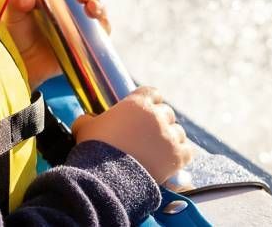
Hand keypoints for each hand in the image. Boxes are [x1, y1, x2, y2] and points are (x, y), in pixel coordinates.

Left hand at [1, 0, 108, 86]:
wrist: (23, 64)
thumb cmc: (18, 35)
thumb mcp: (14, 14)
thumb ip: (17, 1)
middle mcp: (73, 10)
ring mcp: (81, 26)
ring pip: (98, 10)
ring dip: (98, 4)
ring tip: (90, 5)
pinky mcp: (87, 43)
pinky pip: (102, 32)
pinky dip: (103, 24)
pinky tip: (96, 20)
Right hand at [71, 86, 193, 183]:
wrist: (106, 177)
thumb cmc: (94, 150)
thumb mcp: (85, 128)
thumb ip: (88, 119)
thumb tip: (87, 120)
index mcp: (137, 103)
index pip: (152, 93)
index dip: (149, 101)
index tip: (145, 111)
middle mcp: (156, 116)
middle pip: (167, 113)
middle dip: (159, 122)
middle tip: (149, 135)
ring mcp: (168, 137)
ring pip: (178, 132)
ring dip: (170, 139)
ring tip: (159, 150)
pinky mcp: (176, 157)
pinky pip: (187, 151)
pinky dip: (180, 155)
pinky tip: (171, 161)